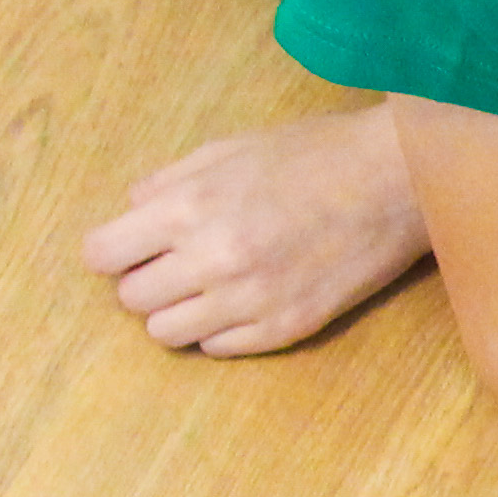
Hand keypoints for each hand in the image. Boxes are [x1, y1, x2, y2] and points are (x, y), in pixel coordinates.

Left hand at [81, 105, 431, 354]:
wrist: (395, 182)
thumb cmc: (313, 156)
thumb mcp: (229, 148)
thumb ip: (169, 182)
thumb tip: (131, 213)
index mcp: (189, 208)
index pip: (102, 255)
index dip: (113, 250)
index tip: (129, 247)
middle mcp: (212, 260)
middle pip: (131, 299)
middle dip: (145, 279)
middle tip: (176, 262)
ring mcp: (250, 300)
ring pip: (165, 332)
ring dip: (178, 310)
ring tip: (208, 285)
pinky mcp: (284, 328)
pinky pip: (217, 348)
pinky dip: (220, 328)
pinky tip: (245, 297)